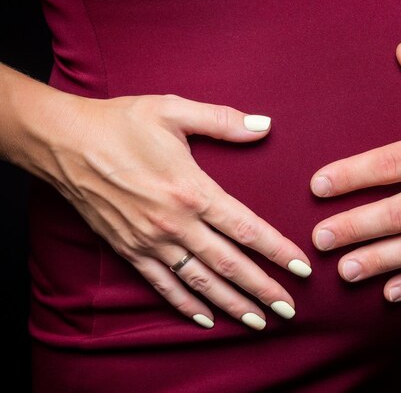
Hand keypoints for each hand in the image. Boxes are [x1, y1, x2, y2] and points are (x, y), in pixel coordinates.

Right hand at [36, 93, 311, 328]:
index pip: (247, 229)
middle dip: (263, 289)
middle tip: (289, 310)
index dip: (278, 251)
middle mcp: (176, 224)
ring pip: (200, 282)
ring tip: (258, 322)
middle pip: (230, 264)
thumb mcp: (174, 110)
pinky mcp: (130, 250)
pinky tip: (205, 319)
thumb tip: (266, 125)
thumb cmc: (120, 123)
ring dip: (231, 304)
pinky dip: (185, 305)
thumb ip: (224, 121)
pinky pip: (162, 285)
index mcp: (193, 191)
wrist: (64, 143)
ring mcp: (151, 242)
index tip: (302, 269)